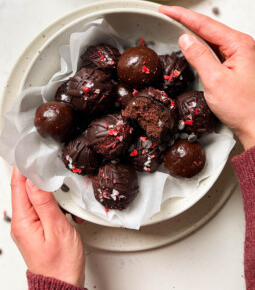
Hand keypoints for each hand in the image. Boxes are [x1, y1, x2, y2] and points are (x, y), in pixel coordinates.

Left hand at [10, 167, 84, 287]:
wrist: (62, 283)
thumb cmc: (61, 262)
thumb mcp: (57, 229)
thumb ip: (45, 203)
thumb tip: (35, 182)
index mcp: (23, 221)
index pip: (18, 187)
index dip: (22, 168)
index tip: (28, 154)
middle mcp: (21, 223)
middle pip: (23, 190)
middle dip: (34, 176)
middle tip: (43, 162)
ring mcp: (28, 226)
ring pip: (32, 198)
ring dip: (44, 189)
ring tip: (53, 182)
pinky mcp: (36, 228)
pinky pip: (39, 207)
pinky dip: (49, 201)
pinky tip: (59, 202)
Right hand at [159, 6, 254, 149]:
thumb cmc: (243, 107)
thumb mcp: (215, 81)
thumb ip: (199, 56)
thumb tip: (184, 39)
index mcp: (239, 45)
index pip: (205, 24)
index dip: (182, 15)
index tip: (166, 10)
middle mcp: (240, 46)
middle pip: (208, 28)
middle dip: (185, 20)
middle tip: (166, 15)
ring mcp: (238, 55)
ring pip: (210, 38)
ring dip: (192, 32)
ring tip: (174, 25)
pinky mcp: (234, 65)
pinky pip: (213, 50)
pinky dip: (199, 46)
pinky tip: (190, 45)